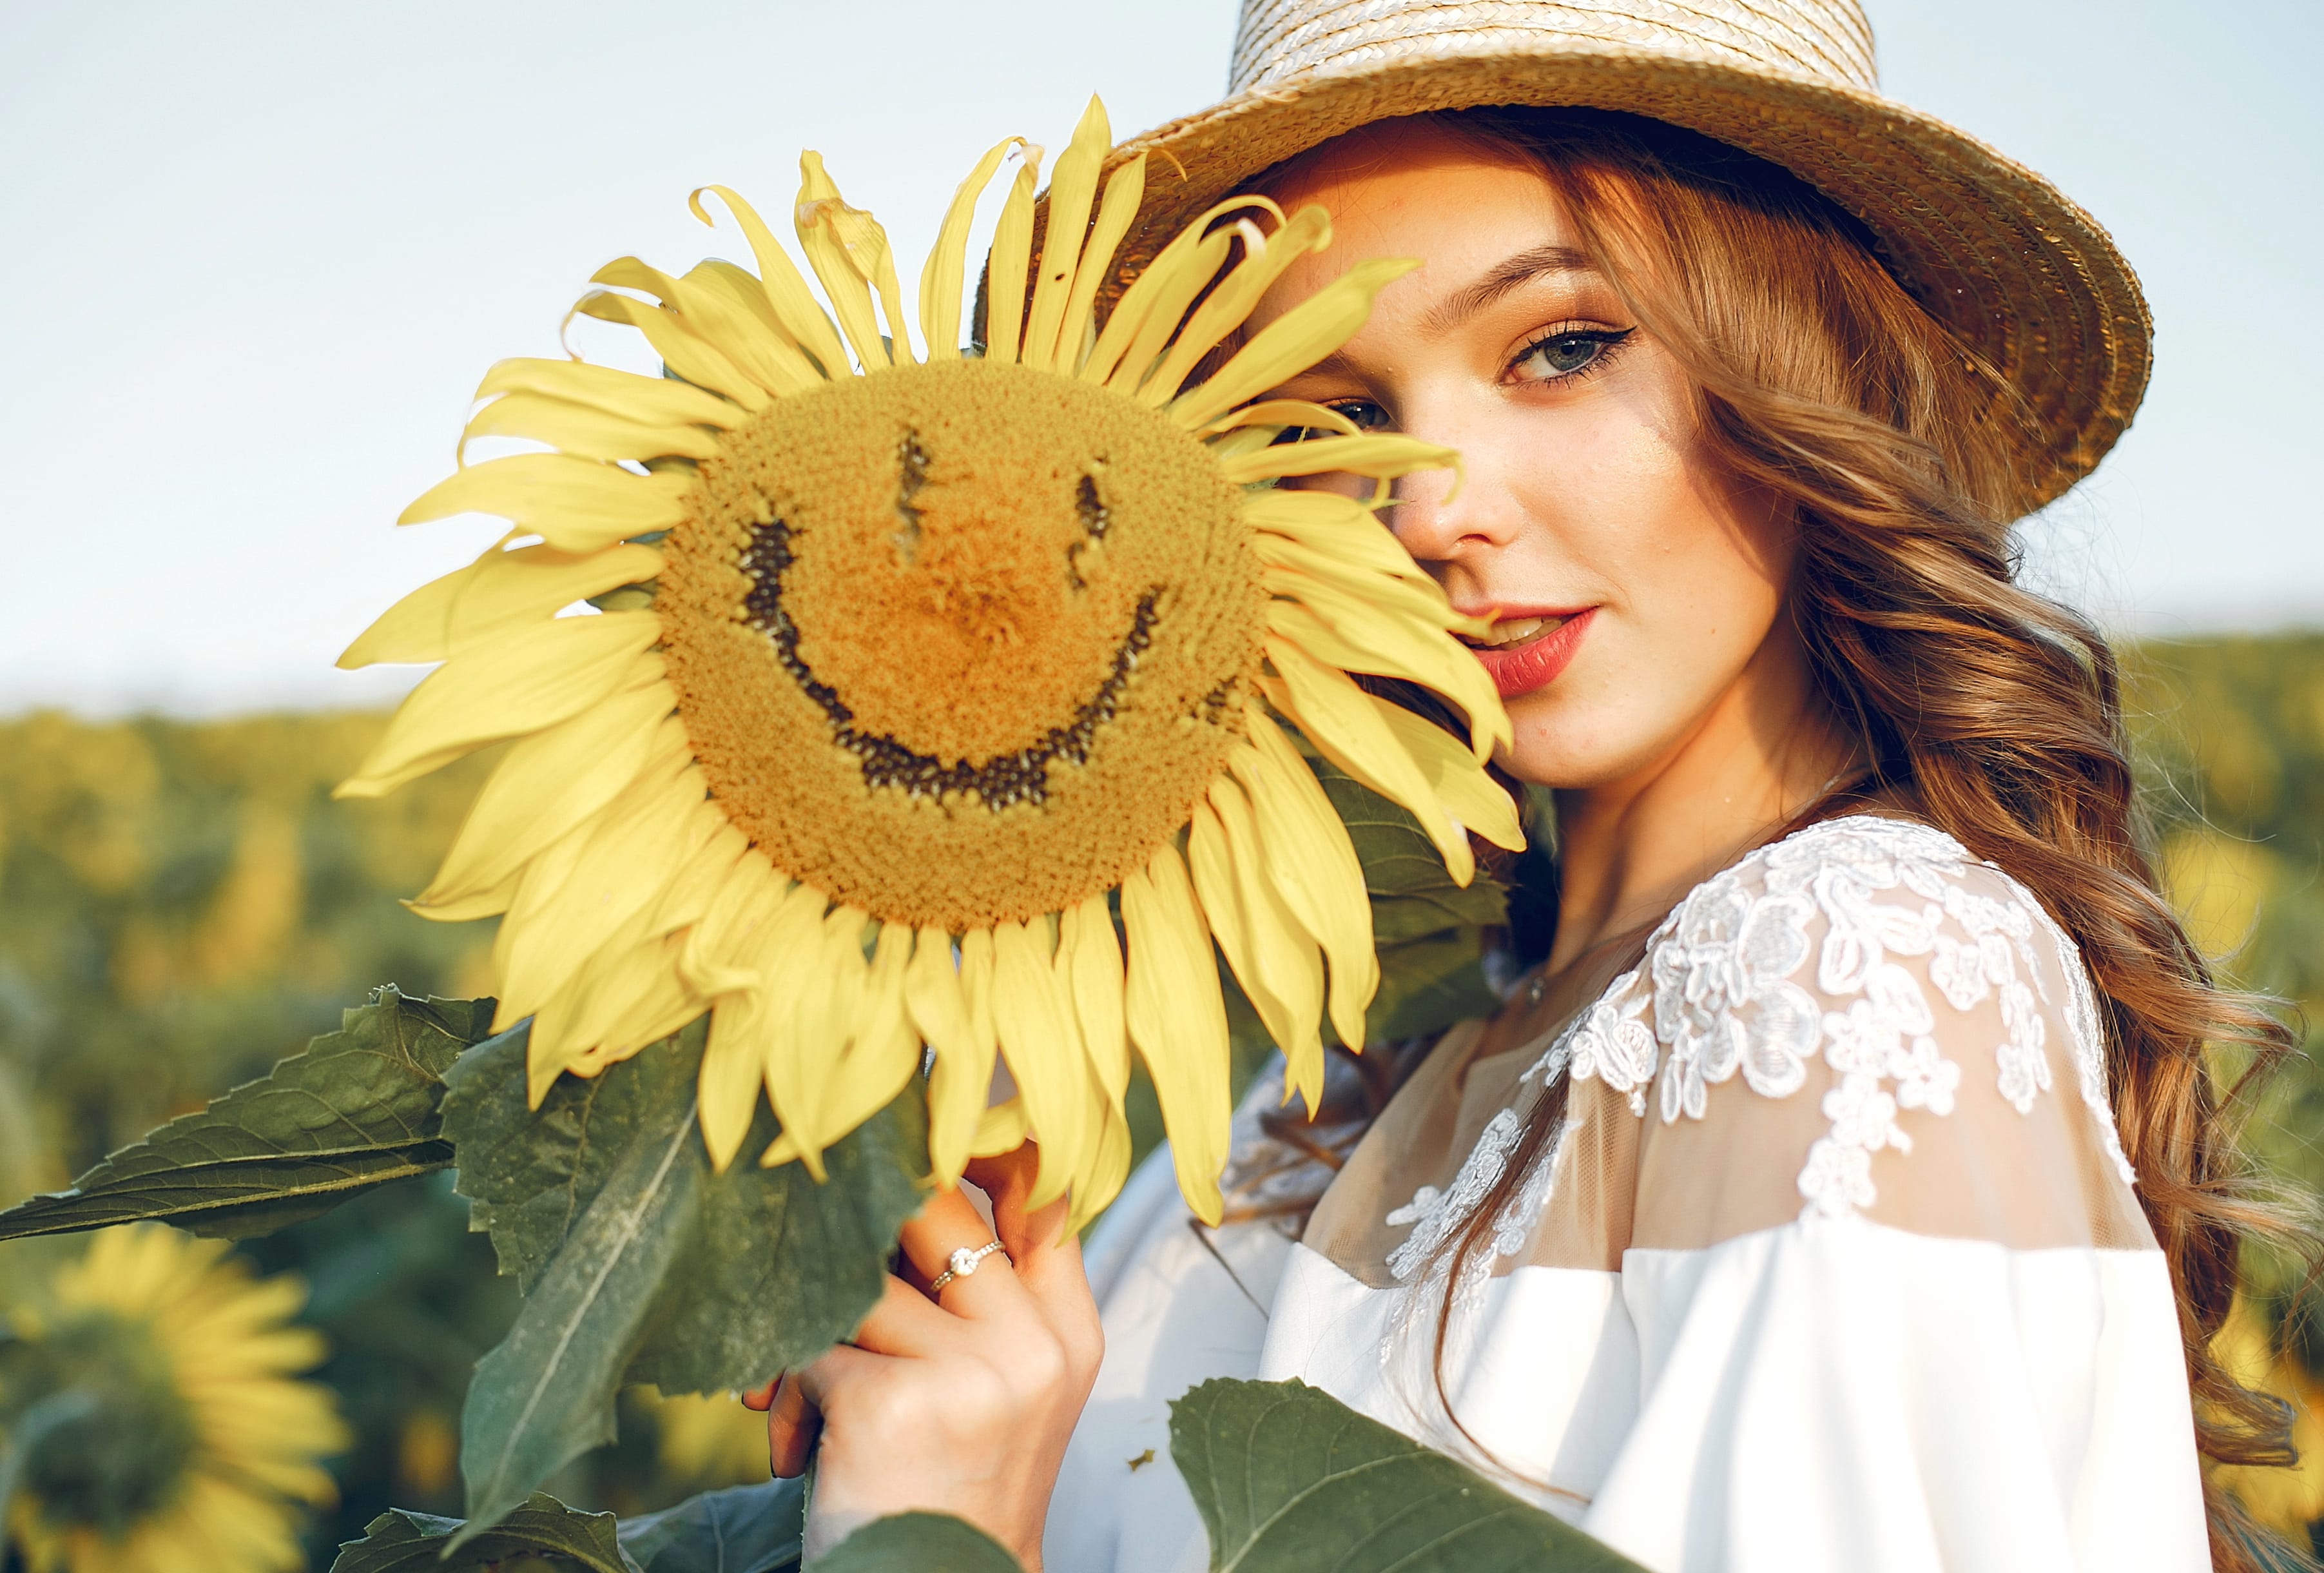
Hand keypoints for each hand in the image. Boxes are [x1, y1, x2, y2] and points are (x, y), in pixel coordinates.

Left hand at [741, 1145, 1101, 1569]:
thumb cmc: (945, 1491)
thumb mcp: (996, 1388)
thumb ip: (977, 1294)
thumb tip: (900, 1171)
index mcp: (1065, 1330)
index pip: (1042, 1190)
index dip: (973, 1145)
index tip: (907, 1131)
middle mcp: (1032, 1344)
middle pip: (932, 1205)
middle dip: (857, 1225)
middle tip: (814, 1255)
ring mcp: (971, 1374)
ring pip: (855, 1283)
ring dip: (809, 1336)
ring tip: (795, 1396)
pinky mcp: (896, 1405)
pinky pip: (810, 1350)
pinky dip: (784, 1397)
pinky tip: (794, 1450)